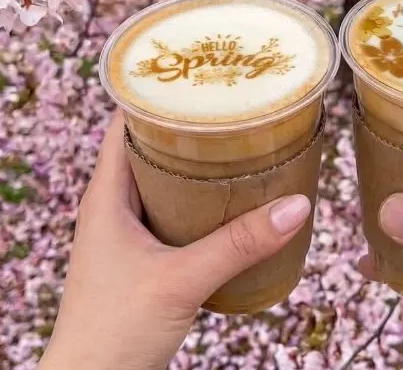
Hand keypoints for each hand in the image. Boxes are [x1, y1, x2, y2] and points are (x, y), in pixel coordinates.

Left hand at [39, 113, 311, 369]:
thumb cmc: (114, 330)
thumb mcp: (181, 280)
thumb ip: (239, 244)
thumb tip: (297, 206)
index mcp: (105, 196)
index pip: (125, 123)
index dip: (156, 93)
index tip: (199, 74)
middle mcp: (114, 208)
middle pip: (151, 149)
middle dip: (190, 127)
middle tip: (234, 105)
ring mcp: (130, 235)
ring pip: (166, 185)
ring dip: (199, 167)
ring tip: (243, 145)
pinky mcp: (147, 260)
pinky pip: (177, 217)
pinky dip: (204, 204)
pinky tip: (236, 204)